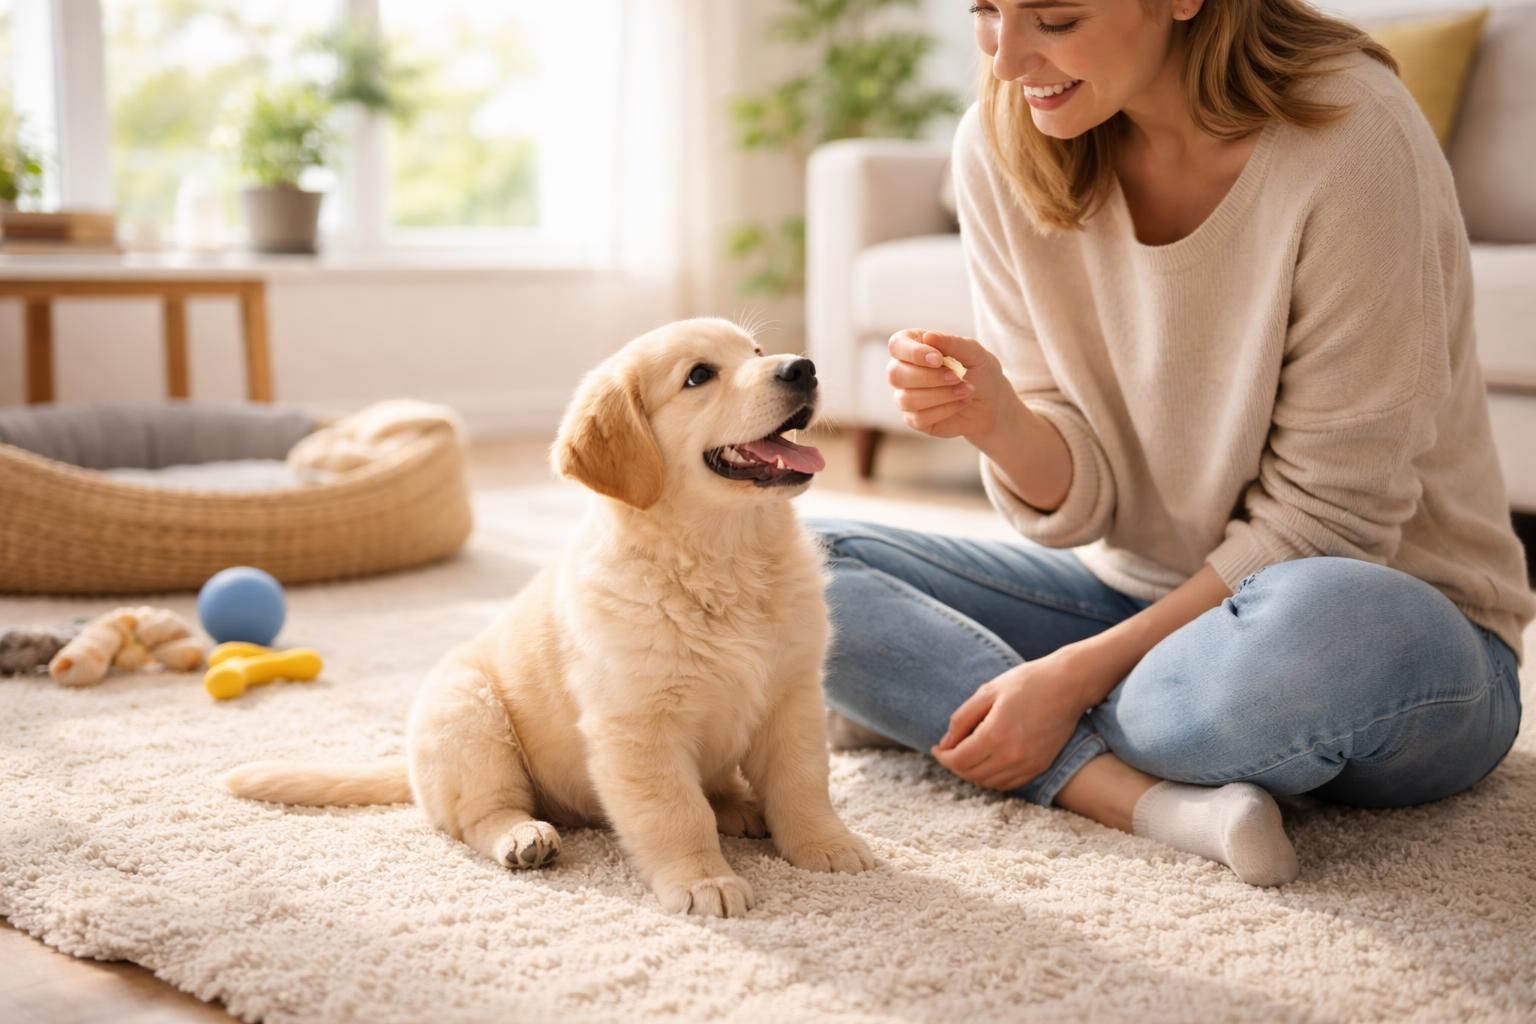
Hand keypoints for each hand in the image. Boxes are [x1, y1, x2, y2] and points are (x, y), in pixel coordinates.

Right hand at [886, 329, 1021, 440]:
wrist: (992, 403)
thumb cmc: (980, 372)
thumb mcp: (974, 353)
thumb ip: (952, 343)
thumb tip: (928, 336)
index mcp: (913, 347)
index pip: (896, 345)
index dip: (913, 353)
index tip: (938, 359)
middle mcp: (903, 371)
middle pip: (895, 374)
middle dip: (929, 377)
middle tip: (957, 377)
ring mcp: (906, 396)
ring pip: (906, 399)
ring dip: (940, 395)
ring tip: (965, 391)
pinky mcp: (914, 419)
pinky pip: (918, 418)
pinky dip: (944, 410)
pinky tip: (959, 404)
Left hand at [929, 647, 1102, 792]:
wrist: (1069, 685)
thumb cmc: (1027, 682)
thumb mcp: (987, 692)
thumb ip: (962, 719)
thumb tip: (945, 743)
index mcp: (996, 734)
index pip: (958, 760)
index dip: (943, 756)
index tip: (936, 748)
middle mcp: (1012, 756)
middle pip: (971, 774)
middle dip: (954, 765)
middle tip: (948, 751)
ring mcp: (1028, 764)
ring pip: (989, 783)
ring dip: (972, 774)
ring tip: (966, 756)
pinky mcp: (1040, 767)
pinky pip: (1009, 784)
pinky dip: (992, 779)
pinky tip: (987, 763)